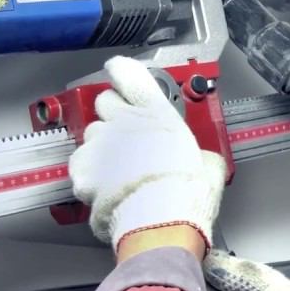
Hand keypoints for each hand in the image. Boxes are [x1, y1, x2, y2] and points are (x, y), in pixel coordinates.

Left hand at [69, 56, 224, 253]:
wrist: (161, 220)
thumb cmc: (187, 192)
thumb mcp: (209, 163)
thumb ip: (201, 153)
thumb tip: (205, 161)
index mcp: (156, 113)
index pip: (130, 74)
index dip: (121, 70)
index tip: (118, 70)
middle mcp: (124, 121)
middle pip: (104, 102)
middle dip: (113, 113)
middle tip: (127, 133)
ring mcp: (100, 144)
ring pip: (91, 135)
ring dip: (102, 147)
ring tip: (118, 170)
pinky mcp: (83, 170)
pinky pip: (80, 166)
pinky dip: (89, 175)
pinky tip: (104, 187)